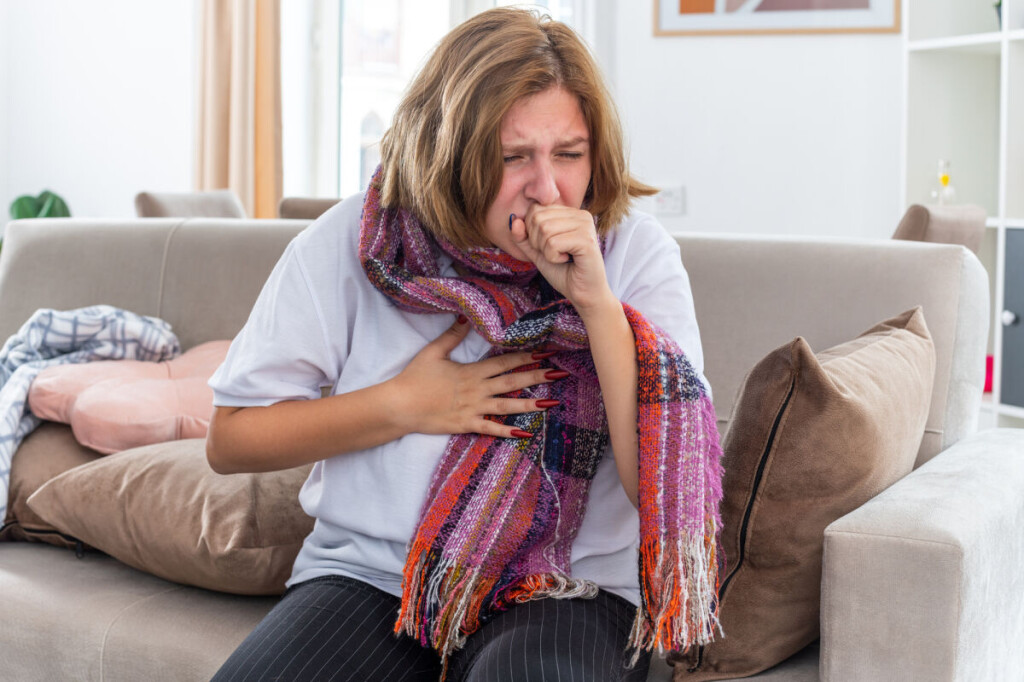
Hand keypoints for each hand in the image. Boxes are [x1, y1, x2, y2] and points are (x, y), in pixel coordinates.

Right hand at [387, 317, 563, 437]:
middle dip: (537, 377)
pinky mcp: (467, 425)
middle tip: (559, 374)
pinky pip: (491, 428)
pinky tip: (525, 433)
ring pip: (507, 406)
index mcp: (471, 371)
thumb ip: (451, 336)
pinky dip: (507, 431)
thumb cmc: (414, 378)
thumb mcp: (433, 352)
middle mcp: (477, 390)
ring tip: (552, 403)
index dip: (525, 356)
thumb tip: (464, 317)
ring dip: (531, 404)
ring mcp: (474, 409)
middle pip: (512, 382)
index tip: (545, 351)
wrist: (400, 406)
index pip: (504, 361)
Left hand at [509, 205, 614, 311]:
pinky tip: (567, 260)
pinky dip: (553, 257)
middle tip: (555, 254)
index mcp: (570, 213)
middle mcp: (580, 214)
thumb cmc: (563, 272)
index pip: (535, 209)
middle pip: (538, 218)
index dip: (532, 232)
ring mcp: (585, 225)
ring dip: (546, 251)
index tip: (549, 247)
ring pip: (544, 229)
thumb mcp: (536, 252)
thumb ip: (522, 237)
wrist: (583, 294)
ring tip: (562, 257)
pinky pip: (553, 243)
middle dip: (537, 242)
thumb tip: (514, 220)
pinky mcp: (587, 240)